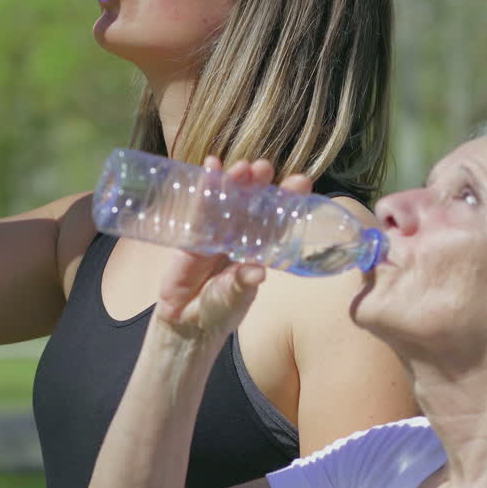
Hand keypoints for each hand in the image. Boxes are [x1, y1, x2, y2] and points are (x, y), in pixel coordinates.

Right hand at [154, 158, 312, 341]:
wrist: (186, 321)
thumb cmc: (219, 310)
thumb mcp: (232, 298)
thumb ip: (242, 284)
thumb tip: (258, 273)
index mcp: (259, 251)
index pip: (277, 223)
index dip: (287, 203)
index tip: (300, 182)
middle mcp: (241, 238)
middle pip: (252, 206)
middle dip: (259, 186)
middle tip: (264, 168)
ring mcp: (218, 233)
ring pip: (229, 202)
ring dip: (235, 183)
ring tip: (242, 167)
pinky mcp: (194, 233)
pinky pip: (201, 208)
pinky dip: (206, 188)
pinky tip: (211, 166)